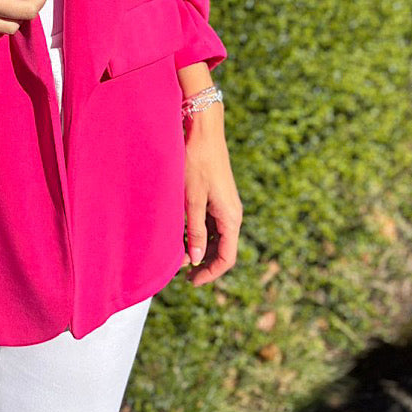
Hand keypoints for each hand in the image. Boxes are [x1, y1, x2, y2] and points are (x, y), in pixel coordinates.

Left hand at [180, 105, 241, 285]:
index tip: (190, 281)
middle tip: (182, 273)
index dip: (209, 273)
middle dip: (203, 263)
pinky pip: (212, 223)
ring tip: (178, 254)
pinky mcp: (217, 197)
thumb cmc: (196, 162)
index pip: (226, 258)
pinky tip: (182, 235)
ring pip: (216, 237)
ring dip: (200, 248)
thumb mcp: (192, 199)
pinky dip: (199, 233)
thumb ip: (196, 231)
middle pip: (222, 250)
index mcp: (231, 217)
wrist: (203, 130)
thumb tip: (196, 260)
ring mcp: (225, 205)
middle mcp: (232, 214)